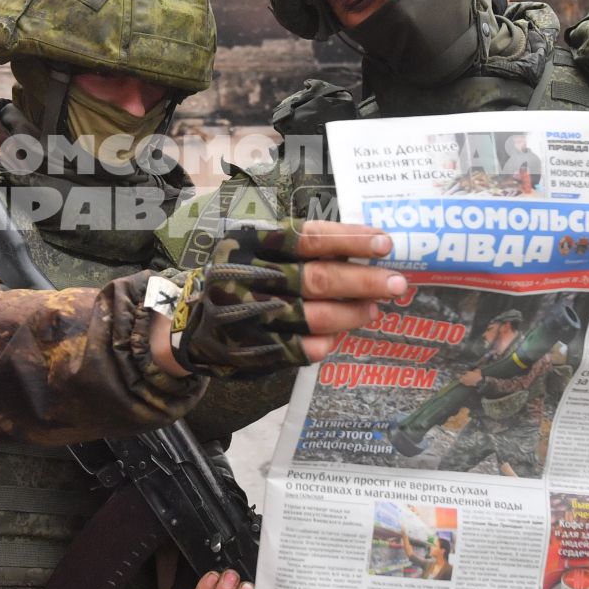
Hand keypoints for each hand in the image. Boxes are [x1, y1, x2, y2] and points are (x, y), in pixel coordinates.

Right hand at [155, 221, 406, 376]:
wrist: (191, 324)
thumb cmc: (239, 276)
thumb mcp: (257, 249)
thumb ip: (301, 248)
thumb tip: (361, 250)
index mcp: (251, 244)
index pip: (309, 238)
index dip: (349, 240)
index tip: (384, 242)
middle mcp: (248, 277)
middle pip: (318, 279)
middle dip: (363, 281)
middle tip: (396, 282)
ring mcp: (249, 317)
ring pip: (314, 316)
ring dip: (352, 314)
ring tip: (375, 309)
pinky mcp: (253, 350)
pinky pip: (300, 349)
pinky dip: (325, 343)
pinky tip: (341, 336)